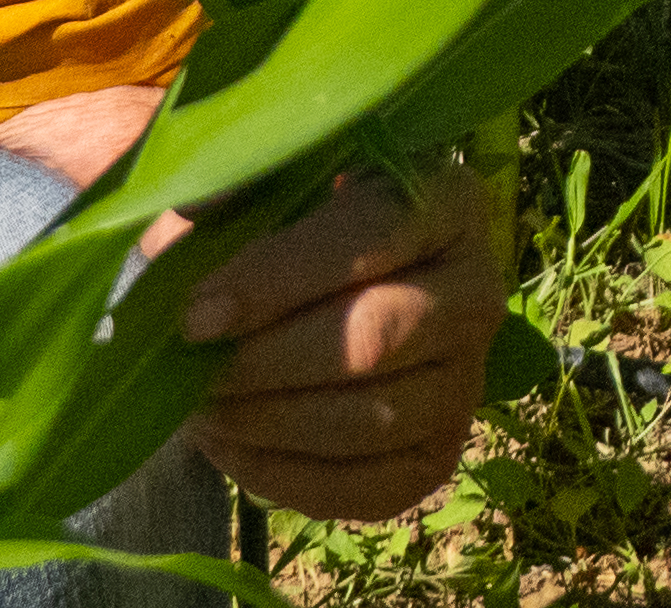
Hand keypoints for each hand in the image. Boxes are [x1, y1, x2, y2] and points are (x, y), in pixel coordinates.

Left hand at [169, 152, 514, 524]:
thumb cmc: (284, 224)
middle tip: (191, 368)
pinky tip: (228, 446)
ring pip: (366, 420)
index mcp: (447, 200)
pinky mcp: (438, 456)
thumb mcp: (259, 182)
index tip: (196, 314)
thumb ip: (233, 182)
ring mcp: (467, 382)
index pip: (370, 236)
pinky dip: (284, 476)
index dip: (276, 279)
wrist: (311, 298)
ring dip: (265, 423)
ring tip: (199, 407)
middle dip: (266, 362)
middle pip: (374, 340)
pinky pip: (364, 489)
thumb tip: (201, 207)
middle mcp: (479, 291)